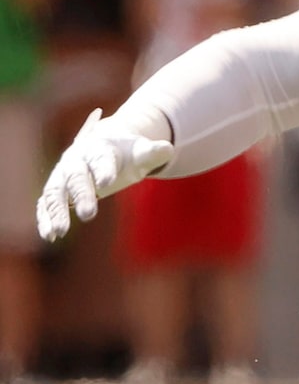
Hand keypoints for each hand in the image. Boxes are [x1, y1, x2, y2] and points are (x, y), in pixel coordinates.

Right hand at [36, 108, 172, 241]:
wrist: (103, 146)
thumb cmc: (125, 153)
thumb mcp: (141, 151)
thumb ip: (153, 152)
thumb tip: (167, 149)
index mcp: (98, 148)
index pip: (102, 159)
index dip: (105, 170)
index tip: (108, 183)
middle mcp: (75, 161)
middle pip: (76, 177)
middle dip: (81, 195)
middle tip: (88, 215)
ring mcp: (62, 176)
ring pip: (55, 193)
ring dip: (56, 212)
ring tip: (60, 233)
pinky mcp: (56, 191)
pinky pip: (46, 204)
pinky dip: (45, 218)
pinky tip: (49, 237)